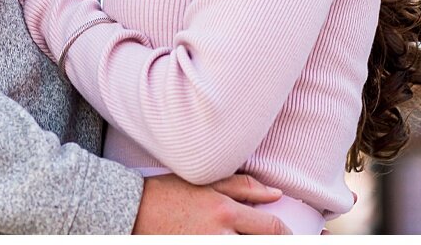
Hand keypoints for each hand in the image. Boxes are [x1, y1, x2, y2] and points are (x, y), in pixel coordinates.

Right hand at [135, 173, 290, 233]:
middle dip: (272, 243)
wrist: (132, 209)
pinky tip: (229, 239)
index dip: (287, 235)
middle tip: (274, 238)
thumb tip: (275, 194)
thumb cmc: (169, 192)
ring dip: (251, 243)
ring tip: (250, 237)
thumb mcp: (206, 182)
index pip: (272, 229)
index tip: (289, 236)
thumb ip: (244, 187)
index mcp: (225, 211)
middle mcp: (219, 234)